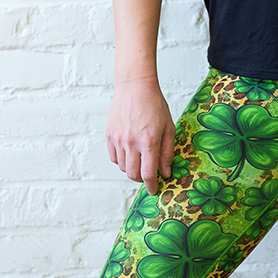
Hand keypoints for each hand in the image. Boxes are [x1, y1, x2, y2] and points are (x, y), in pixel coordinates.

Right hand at [105, 77, 174, 194]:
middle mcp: (131, 142)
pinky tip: (130, 153)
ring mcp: (118, 139)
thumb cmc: (155, 105)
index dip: (152, 186)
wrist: (135, 87)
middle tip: (149, 175)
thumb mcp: (169, 128)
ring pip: (123, 167)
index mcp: (148, 141)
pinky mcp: (109, 135)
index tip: (154, 190)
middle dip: (142, 180)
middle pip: (133, 175)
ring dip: (132, 169)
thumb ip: (167, 152)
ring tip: (141, 160)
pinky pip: (114, 158)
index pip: (148, 174)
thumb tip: (165, 172)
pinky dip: (122, 161)